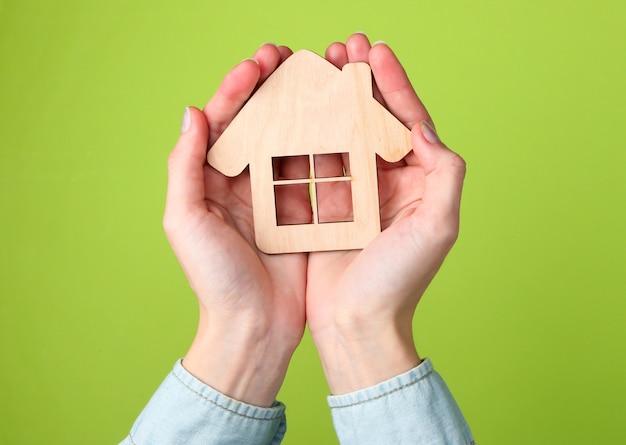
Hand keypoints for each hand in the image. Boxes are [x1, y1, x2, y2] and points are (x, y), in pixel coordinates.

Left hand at [163, 44, 307, 406]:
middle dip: (272, 88)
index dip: (238, 89)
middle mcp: (244, 182)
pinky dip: (326, 144)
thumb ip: (184, 167)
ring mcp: (275, 196)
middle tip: (288, 57)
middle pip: (258, 122)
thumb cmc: (215, 281)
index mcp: (212, 180)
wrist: (254, 327)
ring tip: (317, 79)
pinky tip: (340, 122)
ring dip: (302, 108)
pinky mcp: (304, 212)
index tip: (259, 63)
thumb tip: (192, 112)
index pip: (223, 122)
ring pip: (289, 140)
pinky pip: (315, 170)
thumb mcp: (186, 221)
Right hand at [306, 34, 466, 393]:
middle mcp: (388, 181)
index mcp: (418, 181)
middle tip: (343, 47)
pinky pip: (314, 160)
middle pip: (373, 118)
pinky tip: (294, 109)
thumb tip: (421, 126)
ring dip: (331, 99)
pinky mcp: (324, 205)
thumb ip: (444, 171)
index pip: (408, 120)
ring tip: (318, 67)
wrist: (357, 325)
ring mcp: (355, 191)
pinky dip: (306, 132)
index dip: (395, 83)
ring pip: (343, 132)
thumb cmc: (399, 282)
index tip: (377, 51)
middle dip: (360, 80)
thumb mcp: (438, 226)